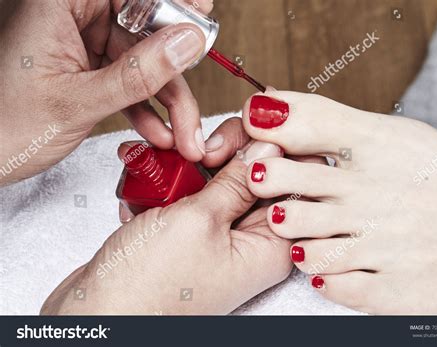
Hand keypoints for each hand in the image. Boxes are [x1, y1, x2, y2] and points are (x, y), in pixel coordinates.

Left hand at [0, 0, 212, 185]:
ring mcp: (86, 46)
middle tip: (192, 108)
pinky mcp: (93, 71)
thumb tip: (185, 44)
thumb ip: (137, 74)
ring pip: (145, 63)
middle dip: (174, 77)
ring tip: (182, 135)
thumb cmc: (6, 126)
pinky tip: (159, 131)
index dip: (170, 5)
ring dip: (168, 104)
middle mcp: (75, 19)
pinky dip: (147, 109)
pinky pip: (132, 83)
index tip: (200, 21)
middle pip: (145, 33)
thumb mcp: (78, 101)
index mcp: (59, 6)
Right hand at [40, 125, 291, 314]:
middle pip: (257, 177)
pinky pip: (188, 196)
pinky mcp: (188, 236)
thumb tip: (268, 147)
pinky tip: (145, 193)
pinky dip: (167, 188)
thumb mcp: (199, 220)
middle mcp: (249, 243)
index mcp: (270, 246)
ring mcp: (217, 239)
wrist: (94, 314)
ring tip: (160, 168)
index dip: (279, 148)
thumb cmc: (149, 283)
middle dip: (228, 154)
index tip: (256, 126)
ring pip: (217, 181)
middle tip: (204, 153)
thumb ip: (237, 181)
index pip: (295, 183)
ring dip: (187, 169)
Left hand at [240, 91, 436, 313]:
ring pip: (304, 250)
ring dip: (296, 242)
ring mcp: (382, 249)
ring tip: (305, 232)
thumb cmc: (431, 176)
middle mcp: (371, 203)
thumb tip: (264, 106)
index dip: (265, 149)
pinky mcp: (391, 290)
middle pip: (290, 203)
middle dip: (272, 199)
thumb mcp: (382, 134)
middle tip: (273, 197)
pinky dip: (324, 276)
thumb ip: (318, 119)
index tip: (258, 155)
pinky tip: (331, 262)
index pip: (298, 140)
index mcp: (370, 156)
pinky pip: (332, 286)